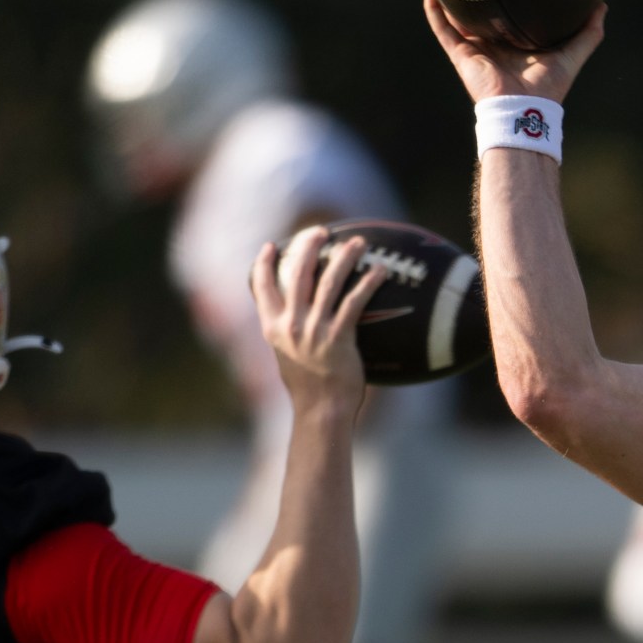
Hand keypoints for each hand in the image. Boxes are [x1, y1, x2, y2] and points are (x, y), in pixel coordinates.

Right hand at [251, 227, 377, 414]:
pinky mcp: (338, 338)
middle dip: (308, 246)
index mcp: (273, 328)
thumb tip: (294, 321)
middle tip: (321, 231)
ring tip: (358, 242)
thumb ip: (287, 335)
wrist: (321, 412)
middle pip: (297, 273)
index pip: (262, 288)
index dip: (264, 264)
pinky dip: (368, 282)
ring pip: (328, 281)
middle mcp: (291, 325)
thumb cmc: (308, 389)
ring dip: (344, 257)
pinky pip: (354, 302)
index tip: (271, 246)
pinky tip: (380, 270)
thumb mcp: (287, 358)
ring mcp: (314, 330)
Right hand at [424, 0, 605, 104]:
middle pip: (480, 12)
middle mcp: (493, 43)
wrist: (525, 109)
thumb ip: (588, 32)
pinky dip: (434, 9)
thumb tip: (602, 5)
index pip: (509, 13)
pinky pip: (442, 27)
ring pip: (456, 15)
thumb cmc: (549, 87)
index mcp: (515, 42)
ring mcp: (475, 47)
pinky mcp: (461, 53)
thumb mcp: (573, 54)